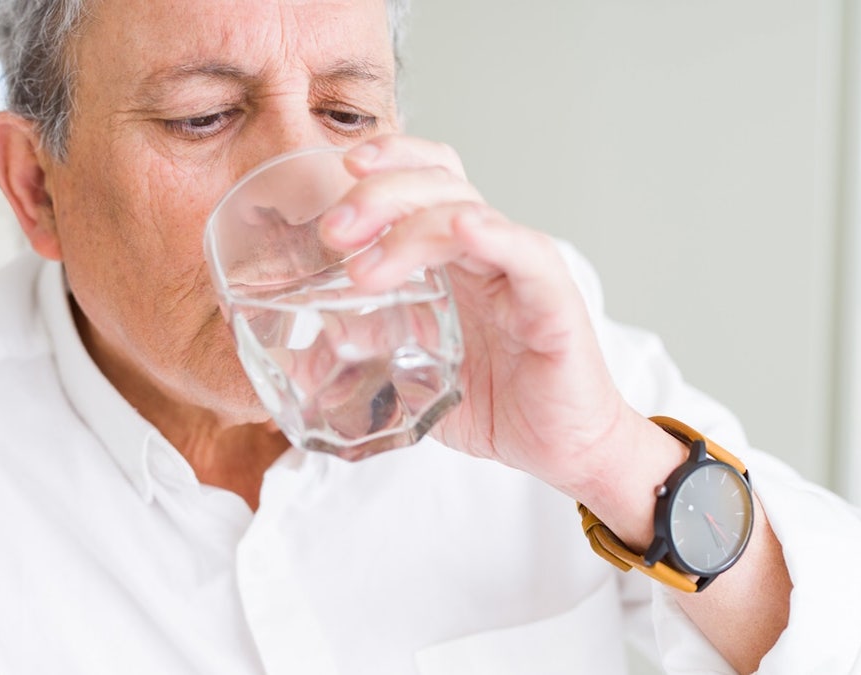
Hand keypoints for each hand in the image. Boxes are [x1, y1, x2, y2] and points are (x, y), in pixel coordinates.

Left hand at [319, 134, 649, 498]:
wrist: (562, 448)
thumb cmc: (496, 402)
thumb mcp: (412, 374)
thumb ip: (364, 353)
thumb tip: (298, 357)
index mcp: (455, 255)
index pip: (426, 179)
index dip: (389, 160)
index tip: (342, 168)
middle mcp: (488, 251)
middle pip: (438, 184)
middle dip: (379, 195)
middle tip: (335, 231)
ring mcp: (521, 271)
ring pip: (468, 213)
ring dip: (409, 230)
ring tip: (364, 272)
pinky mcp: (554, 303)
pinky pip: (527, 256)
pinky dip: (495, 236)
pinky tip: (463, 230)